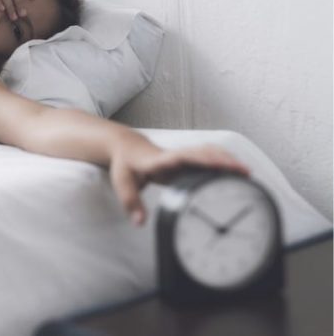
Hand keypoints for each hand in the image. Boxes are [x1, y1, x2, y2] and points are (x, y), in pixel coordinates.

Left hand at [109, 134, 250, 226]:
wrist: (126, 148)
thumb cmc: (125, 165)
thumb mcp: (122, 184)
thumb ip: (131, 203)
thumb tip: (140, 222)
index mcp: (160, 160)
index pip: (183, 157)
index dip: (203, 159)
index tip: (221, 164)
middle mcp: (174, 155)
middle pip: (203, 152)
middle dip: (224, 160)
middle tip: (244, 173)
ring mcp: (181, 156)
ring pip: (208, 152)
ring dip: (227, 159)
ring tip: (247, 174)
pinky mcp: (186, 159)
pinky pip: (207, 157)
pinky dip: (223, 161)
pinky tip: (235, 171)